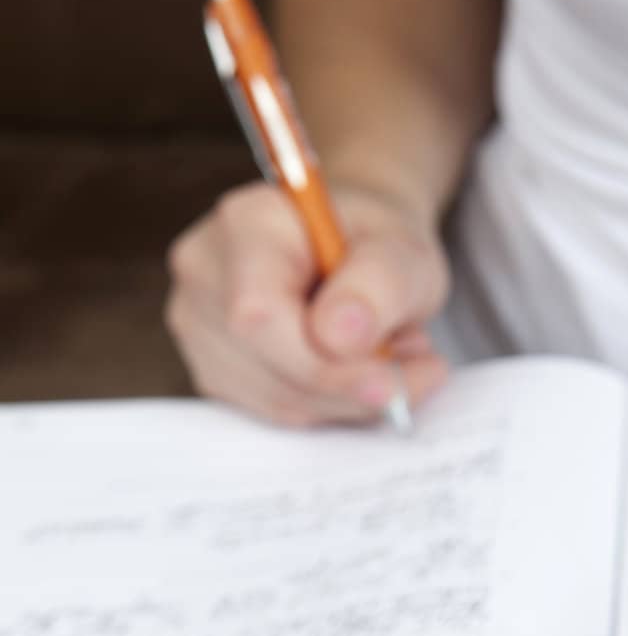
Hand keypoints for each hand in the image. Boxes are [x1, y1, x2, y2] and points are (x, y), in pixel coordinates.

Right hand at [165, 181, 450, 425]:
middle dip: (350, 386)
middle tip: (420, 370)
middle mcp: (206, 273)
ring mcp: (200, 326)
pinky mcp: (217, 370)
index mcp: (246, 223)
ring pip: (278, 400)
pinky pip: (276, 412)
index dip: (321, 364)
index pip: (259, 315)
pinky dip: (331, 406)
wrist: (356, 248)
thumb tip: (339, 337)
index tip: (388, 383)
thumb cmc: (375, 242)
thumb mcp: (403, 249)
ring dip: (349, 399)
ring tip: (396, 357)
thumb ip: (380, 284)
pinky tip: (359, 371)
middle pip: (267, 366)